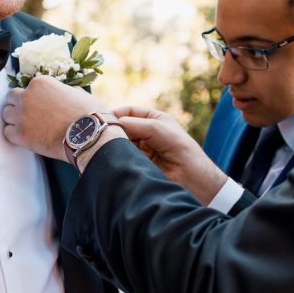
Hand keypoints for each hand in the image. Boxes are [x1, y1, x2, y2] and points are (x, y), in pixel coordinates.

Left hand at [2, 76, 106, 159]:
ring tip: (27, 127)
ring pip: (6, 114)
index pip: (27, 87)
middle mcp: (27, 95)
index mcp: (41, 83)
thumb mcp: (77, 93)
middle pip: (11, 98)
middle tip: (29, 115)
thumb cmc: (86, 115)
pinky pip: (7, 132)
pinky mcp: (20, 133)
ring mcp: (22, 114)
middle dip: (18, 105)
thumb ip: (63, 91)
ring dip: (14, 120)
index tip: (37, 105)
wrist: (88, 135)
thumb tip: (63, 93)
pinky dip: (15, 135)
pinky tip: (25, 137)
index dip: (32, 98)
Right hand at [112, 105, 227, 204]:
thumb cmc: (182, 149)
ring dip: (112, 145)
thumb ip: (134, 124)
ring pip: (119, 144)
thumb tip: (109, 123)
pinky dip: (115, 158)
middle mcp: (145, 133)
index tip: (101, 120)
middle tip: (98, 134)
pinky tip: (112, 158)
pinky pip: (122, 159)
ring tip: (105, 147)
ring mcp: (140, 150)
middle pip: (120, 128)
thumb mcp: (159, 129)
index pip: (127, 112)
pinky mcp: (138, 165)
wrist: (195, 181)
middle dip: (110, 130)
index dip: (114, 114)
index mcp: (152, 119)